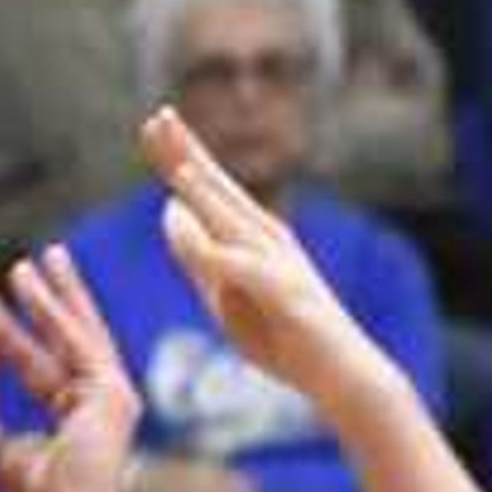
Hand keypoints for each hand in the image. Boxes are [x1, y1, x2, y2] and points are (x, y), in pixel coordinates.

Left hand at [0, 244, 137, 491]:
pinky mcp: (114, 392)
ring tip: (37, 258)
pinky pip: (80, 341)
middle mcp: (100, 400)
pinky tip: (39, 282)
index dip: (16, 336)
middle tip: (42, 258)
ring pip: (79, 331)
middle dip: (56, 297)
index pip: (44, 364)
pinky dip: (57, 310)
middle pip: (75, 336)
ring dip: (56, 293)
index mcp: (76, 415)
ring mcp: (113, 396)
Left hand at [151, 112, 386, 429]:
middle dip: (189, 154)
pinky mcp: (285, 292)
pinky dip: (213, 248)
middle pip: (220, 191)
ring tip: (178, 164)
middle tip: (158, 117)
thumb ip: (197, 256)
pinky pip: (242, 267)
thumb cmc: (283, 338)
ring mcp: (280, 262)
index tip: (152, 124)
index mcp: (252, 237)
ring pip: (234, 220)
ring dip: (206, 192)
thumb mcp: (224, 295)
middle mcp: (267, 239)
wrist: (339, 374)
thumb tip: (168, 211)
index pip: (210, 189)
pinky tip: (189, 228)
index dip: (180, 156)